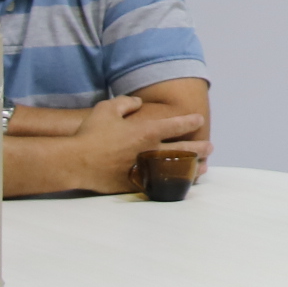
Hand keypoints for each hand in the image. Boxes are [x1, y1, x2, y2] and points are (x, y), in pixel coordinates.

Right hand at [9, 96, 206, 196]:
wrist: (77, 162)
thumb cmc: (91, 134)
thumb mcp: (106, 109)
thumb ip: (126, 103)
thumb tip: (139, 102)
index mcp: (146, 131)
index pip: (176, 125)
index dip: (190, 121)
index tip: (198, 120)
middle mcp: (151, 150)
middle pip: (184, 150)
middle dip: (200, 148)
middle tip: (210, 147)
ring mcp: (146, 169)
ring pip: (177, 169)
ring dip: (192, 168)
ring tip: (203, 168)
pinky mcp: (137, 184)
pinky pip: (161, 184)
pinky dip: (173, 183)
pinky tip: (180, 184)